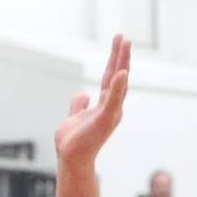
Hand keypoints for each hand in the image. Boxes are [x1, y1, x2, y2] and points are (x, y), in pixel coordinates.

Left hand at [55, 34, 130, 172]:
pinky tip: (121, 72)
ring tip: (125, 45)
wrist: (71, 159)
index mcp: (105, 105)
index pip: (111, 78)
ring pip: (118, 83)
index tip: (118, 43)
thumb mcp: (75, 116)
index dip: (115, 61)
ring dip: (122, 63)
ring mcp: (110, 113)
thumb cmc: (74, 141)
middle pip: (117, 76)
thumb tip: (83, 93)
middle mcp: (111, 107)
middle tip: (123, 37)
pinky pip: (113, 100)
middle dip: (120, 56)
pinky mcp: (105, 119)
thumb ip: (80, 105)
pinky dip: (118, 86)